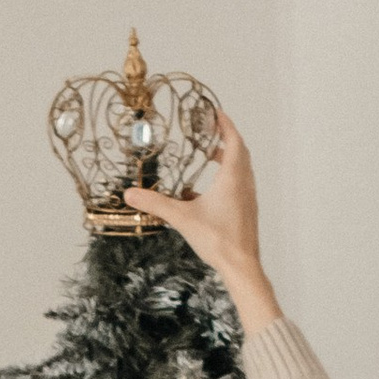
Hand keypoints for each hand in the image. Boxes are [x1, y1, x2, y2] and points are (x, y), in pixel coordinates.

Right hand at [117, 111, 276, 330]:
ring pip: (241, 169)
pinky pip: (239, 186)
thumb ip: (155, 204)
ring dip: (228, 158)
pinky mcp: (247, 211)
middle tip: (210, 132)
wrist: (241, 266)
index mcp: (231, 177)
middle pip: (239, 152)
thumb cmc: (218, 240)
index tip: (215, 112)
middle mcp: (243, 184)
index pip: (233, 140)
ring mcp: (248, 198)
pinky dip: (227, 179)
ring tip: (209, 157)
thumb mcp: (182, 218)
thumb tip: (130, 194)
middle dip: (225, 139)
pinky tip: (207, 192)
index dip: (225, 124)